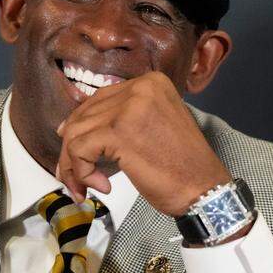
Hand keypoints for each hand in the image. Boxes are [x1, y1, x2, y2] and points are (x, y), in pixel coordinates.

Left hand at [55, 71, 230, 216]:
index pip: (98, 100)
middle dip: (72, 149)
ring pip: (75, 132)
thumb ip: (119, 120)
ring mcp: (129, 107)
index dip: (81, 128)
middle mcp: (140, 87)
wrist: (205, 189)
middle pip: (83, 115)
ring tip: (84, 187)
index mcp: (150, 83)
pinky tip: (101, 187)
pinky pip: (79, 149)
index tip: (77, 153)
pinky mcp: (119, 131)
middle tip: (74, 178)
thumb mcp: (152, 127)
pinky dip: (82, 172)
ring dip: (73, 165)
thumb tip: (68, 126)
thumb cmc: (182, 166)